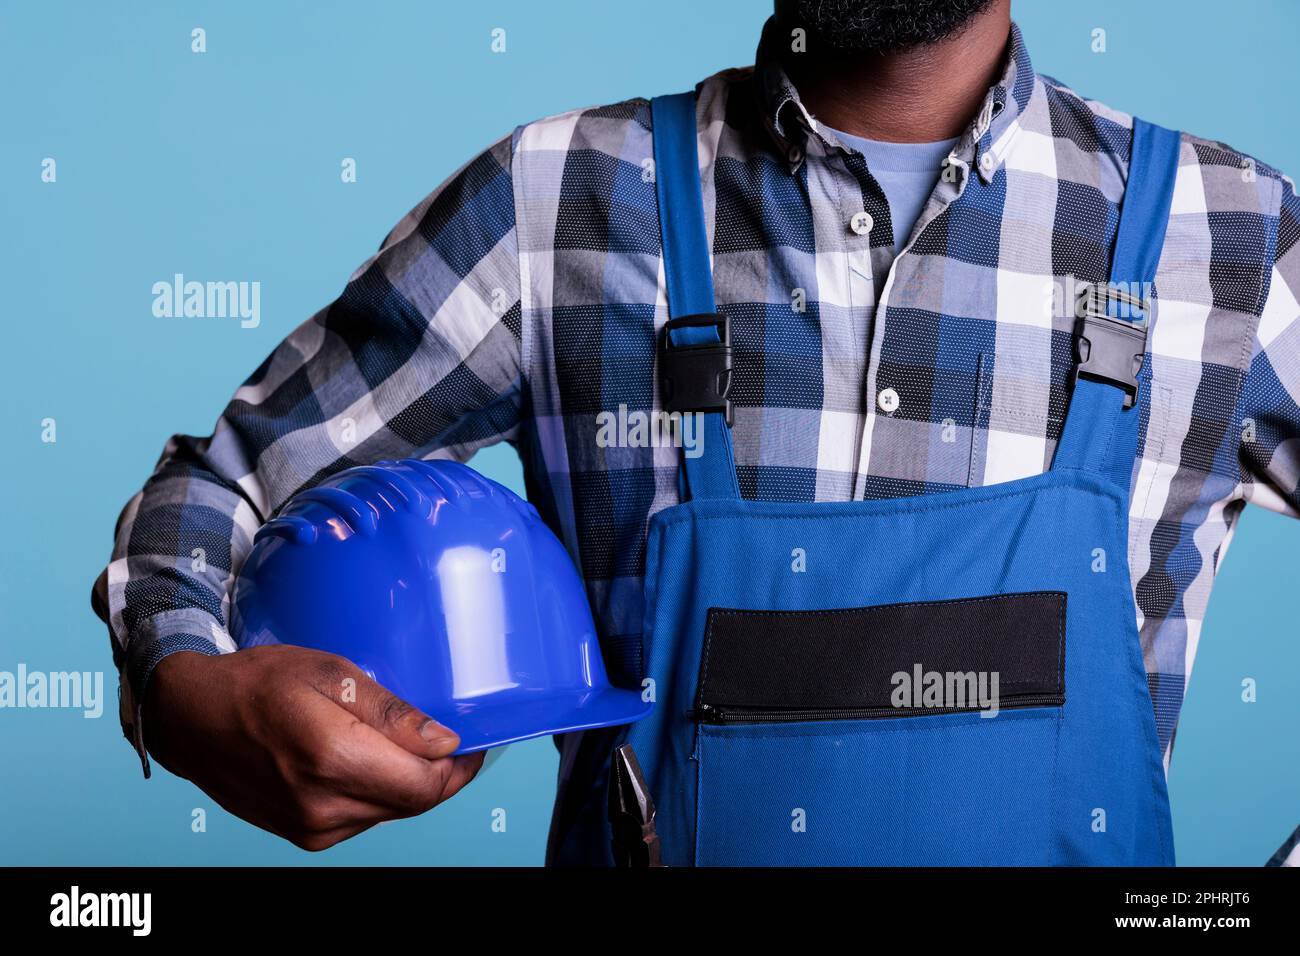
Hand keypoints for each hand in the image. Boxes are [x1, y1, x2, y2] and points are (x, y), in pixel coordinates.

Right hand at [141, 646, 483, 850]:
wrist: (191, 718)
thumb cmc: (257, 683)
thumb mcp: (331, 672)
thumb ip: (392, 713)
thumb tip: (444, 743)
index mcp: (333, 758)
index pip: (426, 785)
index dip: (460, 766)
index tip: (472, 740)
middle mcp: (323, 805)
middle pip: (414, 802)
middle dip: (439, 773)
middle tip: (448, 739)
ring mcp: (311, 827)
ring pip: (391, 811)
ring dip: (407, 782)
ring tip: (402, 743)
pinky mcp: (302, 835)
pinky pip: (363, 817)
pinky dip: (377, 791)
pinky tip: (368, 760)